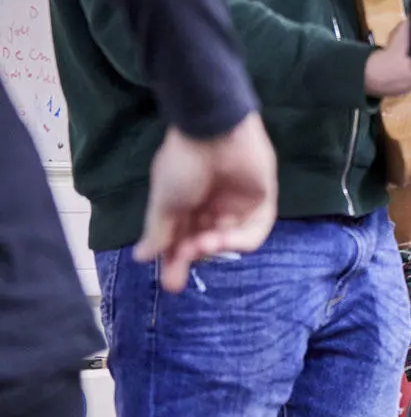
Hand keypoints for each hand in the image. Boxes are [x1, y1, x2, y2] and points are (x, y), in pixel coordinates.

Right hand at [133, 113, 276, 292]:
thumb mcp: (164, 202)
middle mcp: (212, 207)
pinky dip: (239, 240)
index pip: (182, 240)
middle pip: (206, 243)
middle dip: (192, 258)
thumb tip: (141, 257)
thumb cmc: (183, 163)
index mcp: (186, 204)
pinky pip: (255, 230)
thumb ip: (158, 231)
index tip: (170, 284)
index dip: (175, 261)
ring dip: (213, 248)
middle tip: (179, 274)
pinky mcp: (262, 201)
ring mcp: (238, 205)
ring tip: (201, 245)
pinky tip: (221, 239)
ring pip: (229, 240)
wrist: (213, 132)